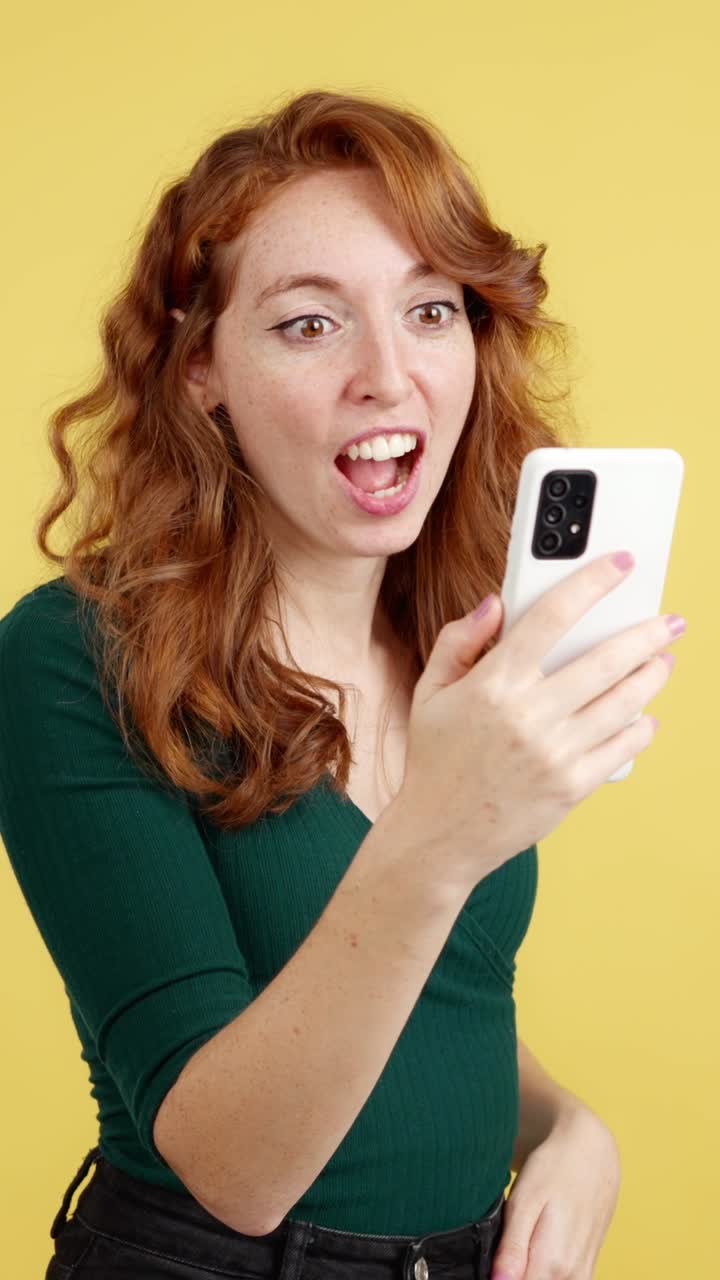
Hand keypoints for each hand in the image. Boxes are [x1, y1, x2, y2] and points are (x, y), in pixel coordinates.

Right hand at [398, 550, 681, 893]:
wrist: (440, 834)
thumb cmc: (436, 759)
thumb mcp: (431, 691)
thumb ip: (459, 641)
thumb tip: (496, 604)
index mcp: (493, 683)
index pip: (552, 616)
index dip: (592, 583)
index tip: (620, 564)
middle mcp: (529, 715)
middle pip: (605, 659)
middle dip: (647, 633)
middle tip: (669, 621)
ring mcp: (555, 752)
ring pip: (624, 702)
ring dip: (652, 676)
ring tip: (662, 661)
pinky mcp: (572, 785)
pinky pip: (622, 746)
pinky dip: (641, 726)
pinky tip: (645, 714)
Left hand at [490, 1106, 621, 1279]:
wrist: (591, 1152)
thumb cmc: (554, 1169)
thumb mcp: (524, 1201)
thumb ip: (512, 1248)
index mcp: (553, 1263)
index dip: (498, 1277)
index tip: (492, 1258)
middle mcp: (572, 1276)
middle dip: (511, 1273)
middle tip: (507, 1241)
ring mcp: (583, 1275)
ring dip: (528, 1271)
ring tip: (521, 1239)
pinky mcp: (588, 1269)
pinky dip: (544, 1272)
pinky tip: (536, 1247)